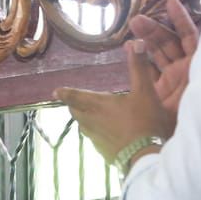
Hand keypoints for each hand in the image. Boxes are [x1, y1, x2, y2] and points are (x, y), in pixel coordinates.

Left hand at [54, 42, 173, 166]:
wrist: (145, 157)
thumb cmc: (144, 122)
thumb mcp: (145, 91)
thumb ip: (139, 67)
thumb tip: (136, 42)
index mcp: (97, 105)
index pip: (73, 97)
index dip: (65, 93)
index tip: (56, 91)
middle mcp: (91, 122)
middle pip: (76, 112)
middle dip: (75, 105)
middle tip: (76, 100)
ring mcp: (95, 139)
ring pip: (84, 126)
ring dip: (86, 118)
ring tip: (93, 114)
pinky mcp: (103, 152)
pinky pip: (95, 139)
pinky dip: (98, 132)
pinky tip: (109, 132)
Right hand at [129, 0, 200, 113]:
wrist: (169, 149)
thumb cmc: (185, 120)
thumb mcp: (181, 89)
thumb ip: (175, 62)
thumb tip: (168, 38)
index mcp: (196, 68)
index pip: (191, 37)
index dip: (182, 19)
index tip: (169, 2)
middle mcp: (186, 72)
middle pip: (170, 43)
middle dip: (154, 29)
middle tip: (136, 21)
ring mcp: (172, 82)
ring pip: (158, 54)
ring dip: (145, 40)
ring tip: (131, 28)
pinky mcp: (160, 92)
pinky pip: (150, 68)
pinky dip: (139, 57)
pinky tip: (129, 47)